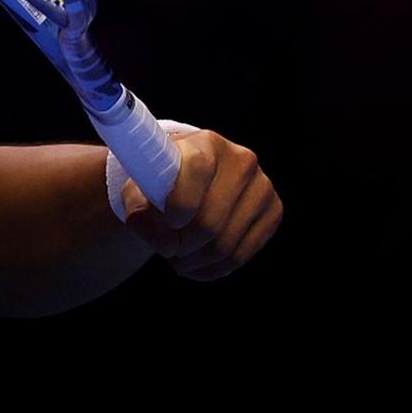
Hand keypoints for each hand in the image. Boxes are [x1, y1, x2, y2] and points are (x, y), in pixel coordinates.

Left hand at [117, 127, 280, 281]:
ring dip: (195, 261)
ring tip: (177, 256)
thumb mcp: (139, 186)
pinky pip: (242, 255)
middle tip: (166, 249)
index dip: (181, 201)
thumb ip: (138, 208)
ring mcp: (262, 186)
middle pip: (210, 221)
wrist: (193, 178)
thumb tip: (164, 242)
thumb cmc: (162, 181)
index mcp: (204, 143)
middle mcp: (241, 160)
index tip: (168, 221)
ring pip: (226, 245)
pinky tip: (196, 263)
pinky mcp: (273, 211)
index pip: (197, 169)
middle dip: (182, 245)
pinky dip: (214, 269)